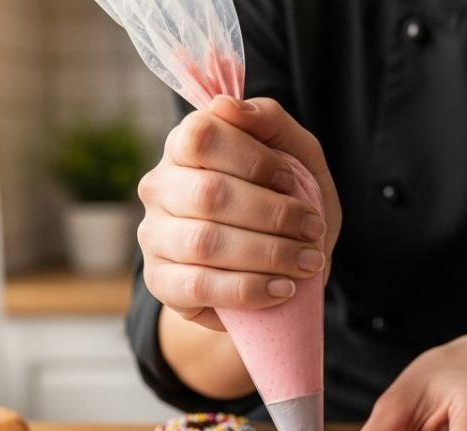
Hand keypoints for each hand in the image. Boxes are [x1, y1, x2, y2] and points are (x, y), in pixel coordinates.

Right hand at [137, 96, 341, 330]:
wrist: (270, 266)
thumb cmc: (280, 200)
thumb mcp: (293, 153)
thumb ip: (269, 120)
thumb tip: (227, 105)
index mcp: (185, 146)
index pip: (201, 135)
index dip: (252, 159)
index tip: (289, 180)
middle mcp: (159, 186)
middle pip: (209, 193)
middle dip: (274, 214)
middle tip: (313, 230)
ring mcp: (154, 236)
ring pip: (205, 242)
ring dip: (268, 254)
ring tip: (308, 262)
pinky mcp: (160, 281)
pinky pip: (199, 286)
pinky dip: (249, 289)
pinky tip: (283, 289)